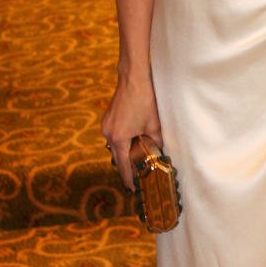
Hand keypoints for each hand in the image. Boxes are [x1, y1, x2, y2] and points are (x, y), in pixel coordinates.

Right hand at [101, 74, 161, 191]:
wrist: (133, 78)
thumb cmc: (144, 100)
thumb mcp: (154, 125)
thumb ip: (156, 142)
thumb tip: (159, 153)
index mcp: (119, 137)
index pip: (122, 164)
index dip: (128, 177)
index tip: (132, 188)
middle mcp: (108, 133)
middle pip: (117, 156)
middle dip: (126, 167)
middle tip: (136, 179)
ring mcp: (106, 125)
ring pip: (115, 146)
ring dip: (124, 154)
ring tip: (135, 162)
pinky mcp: (108, 119)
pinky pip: (114, 137)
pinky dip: (122, 142)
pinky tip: (132, 144)